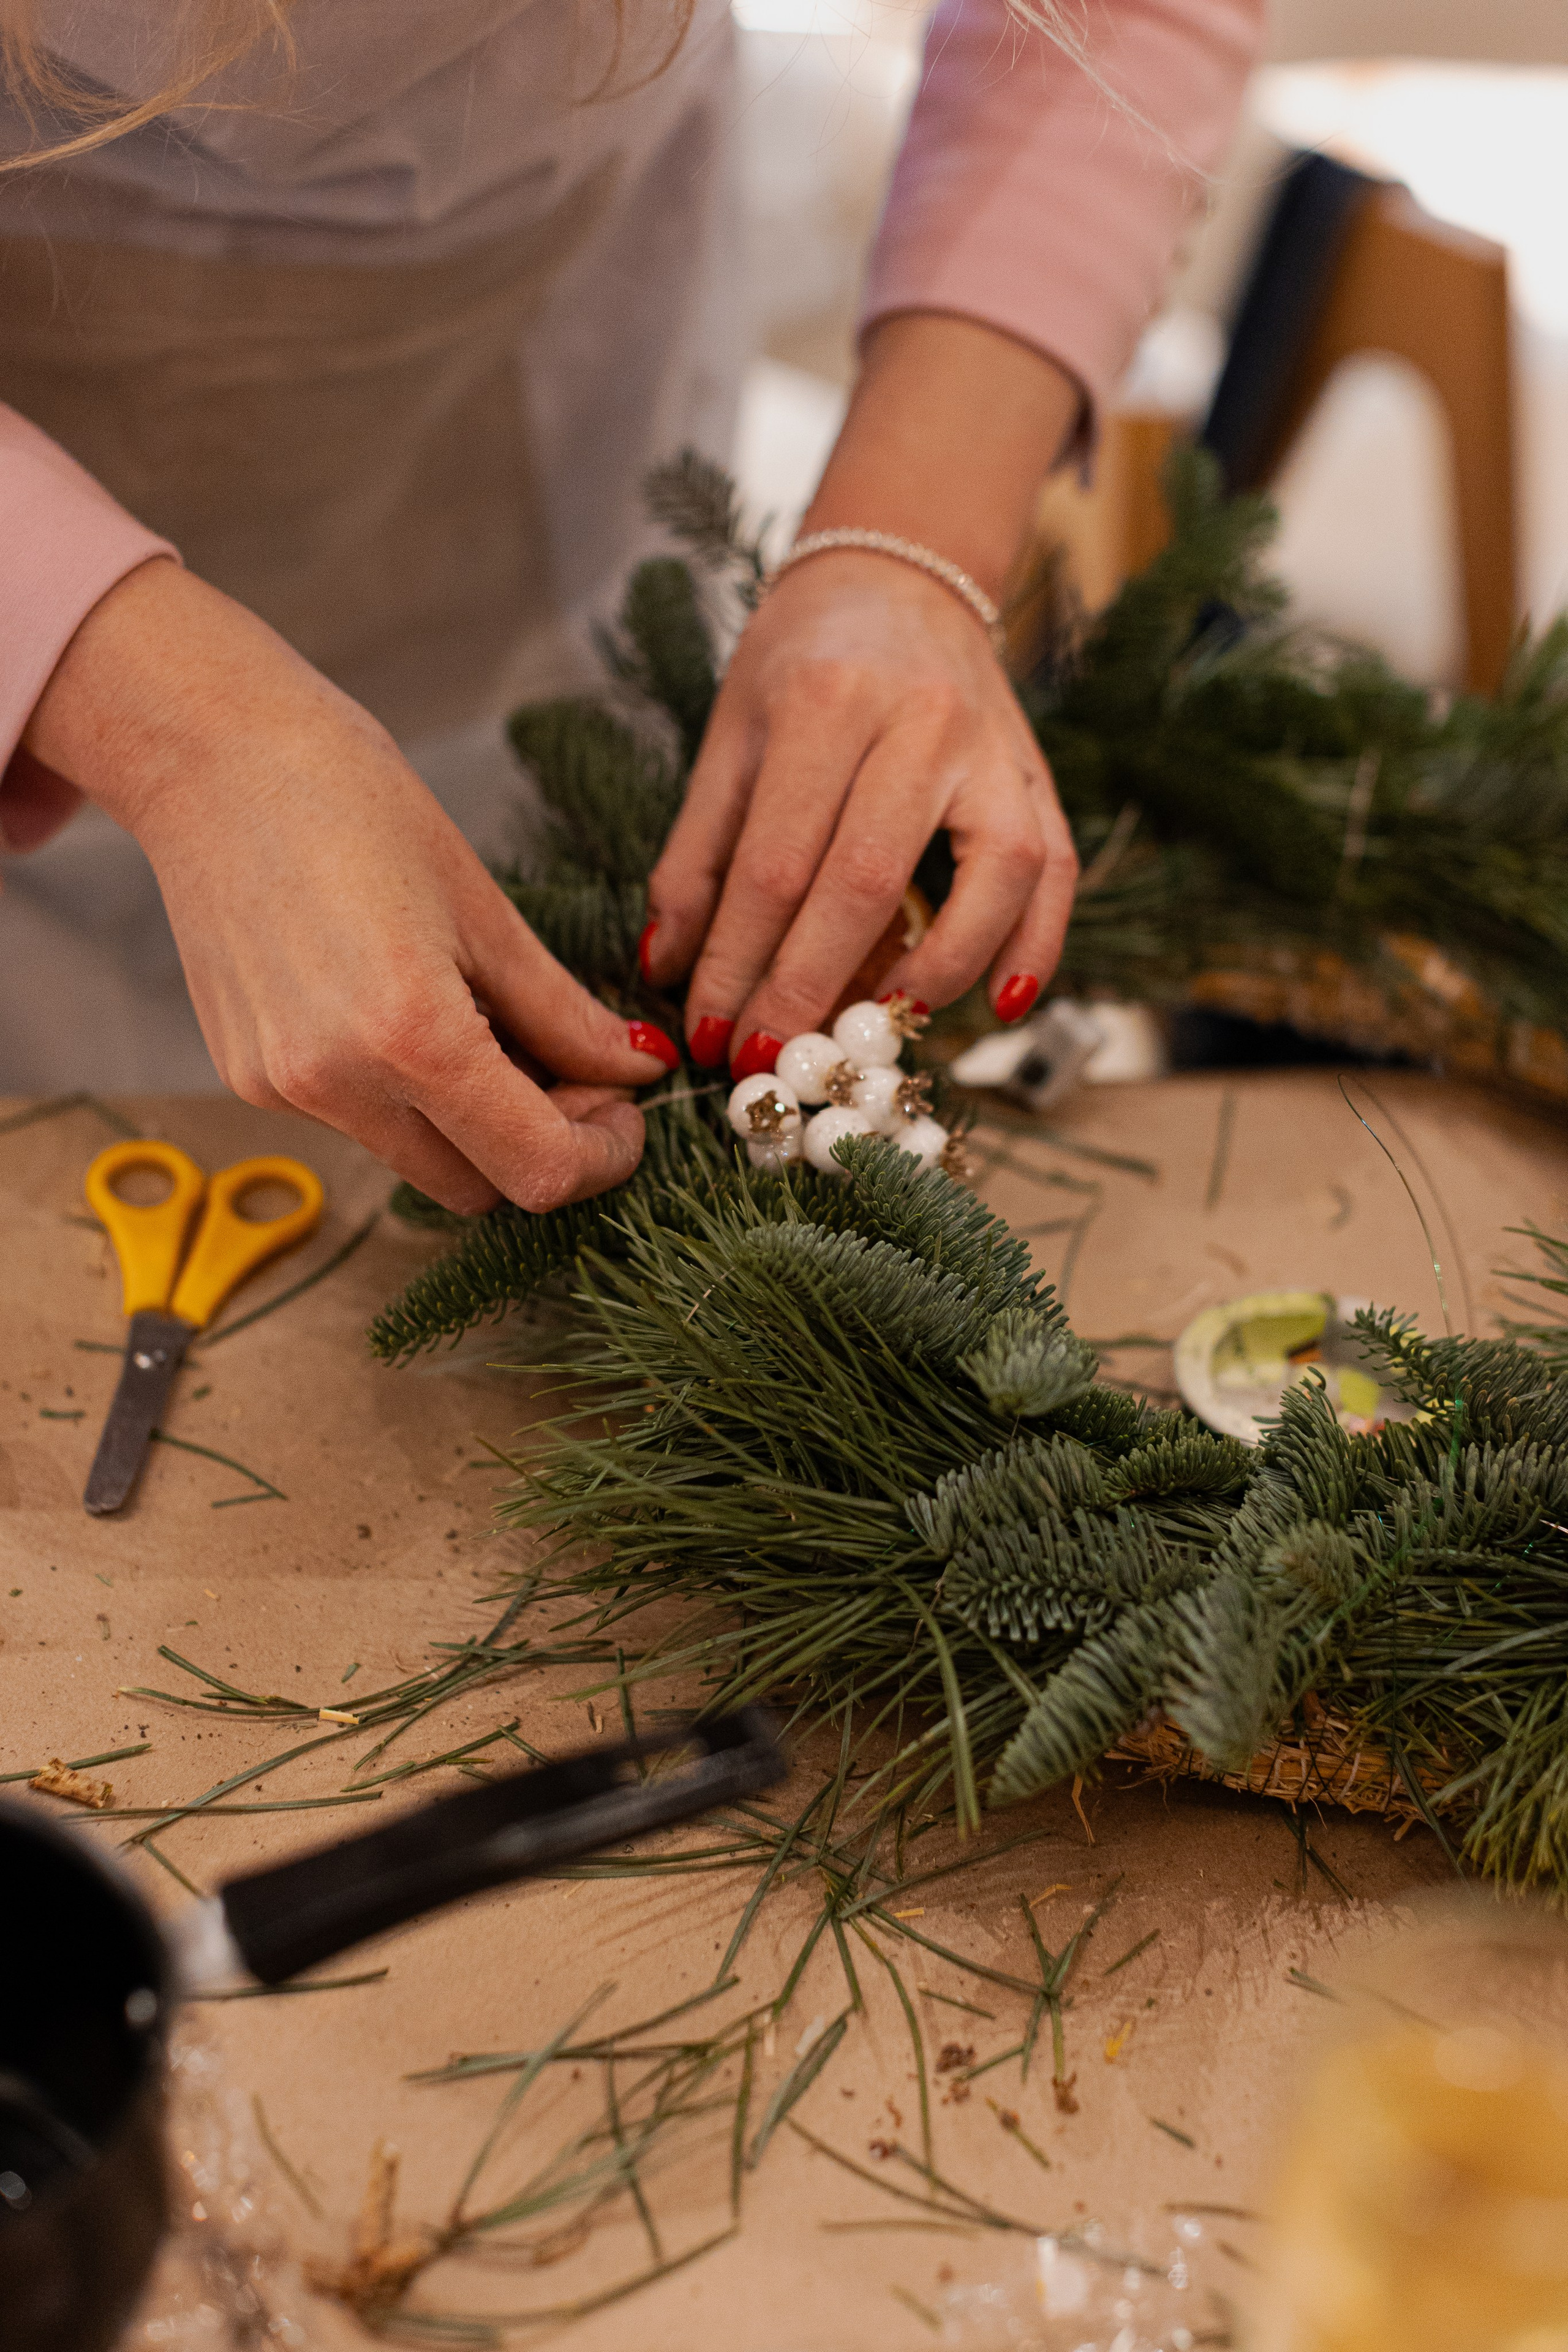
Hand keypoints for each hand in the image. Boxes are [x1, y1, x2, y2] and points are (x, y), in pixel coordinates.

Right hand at [23, 561, 675, 1213]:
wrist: (210, 761)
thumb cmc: (351, 802)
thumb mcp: (485, 909)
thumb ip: (564, 1013)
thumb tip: (638, 1068)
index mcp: (410, 1037)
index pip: (537, 1170)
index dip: (602, 1157)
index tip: (624, 1109)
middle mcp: (336, 1084)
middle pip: (479, 1190)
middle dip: (542, 1149)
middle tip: (572, 1074)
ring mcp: (283, 1089)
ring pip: (418, 1163)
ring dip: (473, 1129)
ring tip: (490, 1032)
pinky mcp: (249, 1079)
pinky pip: (358, 1125)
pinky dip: (406, 1099)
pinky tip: (412, 1019)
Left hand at [642, 547, 1076, 1068]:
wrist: (898, 578)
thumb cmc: (801, 663)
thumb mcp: (730, 736)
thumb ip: (698, 855)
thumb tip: (667, 968)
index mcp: (826, 703)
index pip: (775, 864)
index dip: (739, 964)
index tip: (711, 1036)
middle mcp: (922, 723)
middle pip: (866, 884)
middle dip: (809, 990)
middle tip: (768, 1064)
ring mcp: (994, 750)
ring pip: (987, 882)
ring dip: (930, 978)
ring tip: (870, 1033)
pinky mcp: (1037, 776)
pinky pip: (1055, 874)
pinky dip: (1033, 948)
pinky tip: (997, 1007)